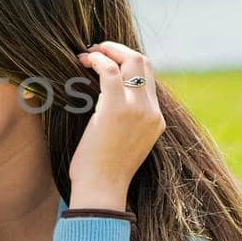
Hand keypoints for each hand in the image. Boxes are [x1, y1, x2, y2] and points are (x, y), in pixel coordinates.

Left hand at [69, 42, 163, 211]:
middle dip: (120, 50)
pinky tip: (84, 61)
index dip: (127, 63)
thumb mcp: (124, 144)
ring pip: (133, 61)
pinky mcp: (117, 109)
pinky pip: (110, 71)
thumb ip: (125, 122)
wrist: (102, 190)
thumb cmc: (104, 172)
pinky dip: (98, 60)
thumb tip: (105, 105)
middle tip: (97, 50)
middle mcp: (152, 112)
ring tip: (88, 53)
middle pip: (145, 63)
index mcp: (156, 120)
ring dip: (108, 50)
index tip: (106, 61)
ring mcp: (138, 109)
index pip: (149, 78)